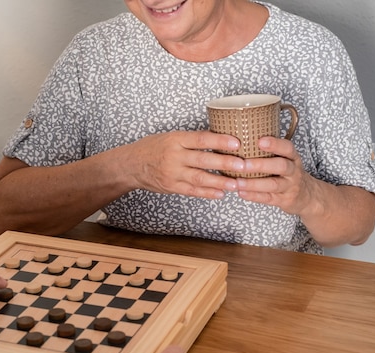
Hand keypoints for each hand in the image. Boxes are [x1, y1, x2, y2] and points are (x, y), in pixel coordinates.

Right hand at [127, 130, 244, 198]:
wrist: (131, 165)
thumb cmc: (153, 148)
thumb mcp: (171, 137)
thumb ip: (192, 140)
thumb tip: (220, 139)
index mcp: (176, 139)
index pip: (201, 139)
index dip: (220, 140)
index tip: (237, 143)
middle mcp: (174, 156)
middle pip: (203, 160)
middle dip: (225, 163)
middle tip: (243, 166)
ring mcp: (172, 173)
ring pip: (200, 178)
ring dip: (220, 182)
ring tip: (236, 184)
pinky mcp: (171, 187)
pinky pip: (192, 191)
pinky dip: (207, 193)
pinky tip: (220, 193)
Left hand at [236, 136, 374, 246]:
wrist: (307, 195)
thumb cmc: (287, 172)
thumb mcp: (285, 158)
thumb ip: (269, 150)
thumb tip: (241, 135)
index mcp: (292, 156)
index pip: (287, 147)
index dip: (275, 144)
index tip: (259, 141)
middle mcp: (293, 171)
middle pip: (280, 166)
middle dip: (260, 165)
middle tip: (242, 164)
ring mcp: (290, 186)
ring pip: (273, 184)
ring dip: (254, 183)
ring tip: (237, 182)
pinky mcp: (284, 200)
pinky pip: (269, 198)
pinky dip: (254, 196)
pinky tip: (241, 193)